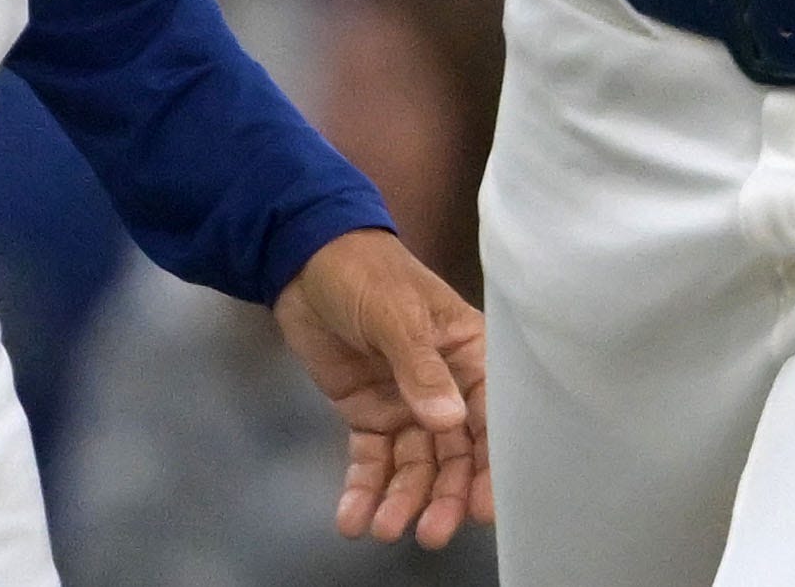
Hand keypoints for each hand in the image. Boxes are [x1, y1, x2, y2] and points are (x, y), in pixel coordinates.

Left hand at [271, 230, 490, 547]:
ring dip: (403, 499)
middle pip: (454, 453)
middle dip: (443, 495)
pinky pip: (372, 461)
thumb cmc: (367, 274)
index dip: (489, 464)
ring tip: (384, 529)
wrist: (304, 261)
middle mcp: (446, 389)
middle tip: (430, 533)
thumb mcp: (396, 313)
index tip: (481, 507)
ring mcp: (407, 406)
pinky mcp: (370, 416)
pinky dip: (364, 491)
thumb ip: (419, 366)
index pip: (489, 416)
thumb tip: (447, 421)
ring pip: (414, 465)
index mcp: (469, 356)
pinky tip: (352, 519)